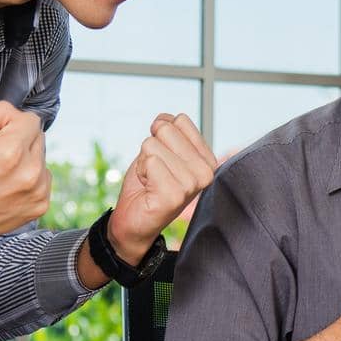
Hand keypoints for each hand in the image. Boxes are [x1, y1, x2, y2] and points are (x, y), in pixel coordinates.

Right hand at [0, 101, 50, 272]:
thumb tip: (17, 112)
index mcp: (12, 152)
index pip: (31, 119)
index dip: (10, 125)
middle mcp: (31, 173)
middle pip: (39, 138)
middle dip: (19, 142)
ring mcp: (38, 192)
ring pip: (42, 159)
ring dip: (25, 161)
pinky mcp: (40, 206)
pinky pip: (43, 180)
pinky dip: (29, 180)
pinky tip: (7, 187)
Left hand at [109, 114, 217, 263]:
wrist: (133, 220)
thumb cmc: (148, 184)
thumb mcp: (160, 149)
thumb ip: (167, 130)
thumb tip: (163, 120)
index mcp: (207, 158)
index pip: (180, 120)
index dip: (162, 136)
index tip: (163, 160)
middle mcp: (206, 171)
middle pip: (166, 129)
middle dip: (151, 148)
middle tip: (155, 172)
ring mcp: (192, 184)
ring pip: (153, 145)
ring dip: (144, 163)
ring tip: (151, 181)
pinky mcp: (175, 195)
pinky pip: (150, 161)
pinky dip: (141, 172)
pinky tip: (148, 188)